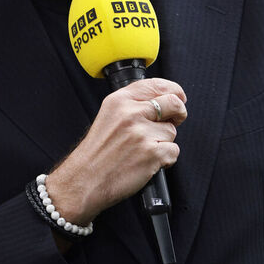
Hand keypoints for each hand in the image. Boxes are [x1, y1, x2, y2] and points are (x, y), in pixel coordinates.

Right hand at [45, 77, 186, 225]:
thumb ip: (132, 105)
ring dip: (164, 142)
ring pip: (172, 131)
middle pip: (173, 103)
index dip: (174, 90)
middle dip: (179, 113)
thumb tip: (163, 100)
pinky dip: (165, 160)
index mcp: (119, 101)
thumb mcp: (108, 116)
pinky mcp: (151, 153)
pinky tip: (147, 162)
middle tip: (174, 121)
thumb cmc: (97, 153)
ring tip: (143, 150)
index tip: (179, 96)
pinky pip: (173, 151)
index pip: (156, 85)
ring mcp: (141, 133)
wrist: (85, 179)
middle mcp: (130, 113)